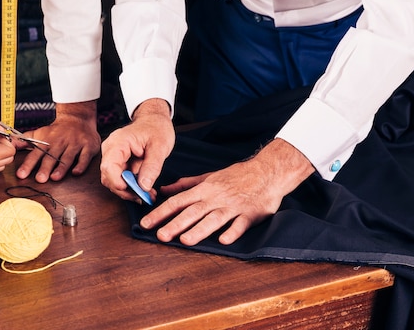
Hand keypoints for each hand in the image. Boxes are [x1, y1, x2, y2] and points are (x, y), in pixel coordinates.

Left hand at [15, 101, 100, 182]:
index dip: (28, 164)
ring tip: (55, 177)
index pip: (36, 153)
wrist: (78, 118)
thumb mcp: (40, 133)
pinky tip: (75, 172)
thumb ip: (24, 140)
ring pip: (68, 157)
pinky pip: (84, 157)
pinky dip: (81, 165)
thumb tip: (8, 144)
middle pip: (52, 156)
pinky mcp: (87, 147)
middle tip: (40, 179)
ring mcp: (75, 144)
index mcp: (47, 141)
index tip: (21, 174)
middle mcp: (60, 143)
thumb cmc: (57, 130)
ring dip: (61, 168)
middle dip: (45, 167)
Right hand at [100, 98, 174, 202]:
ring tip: (148, 194)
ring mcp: (113, 156)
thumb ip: (152, 167)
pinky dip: (131, 186)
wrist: (155, 120)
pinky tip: (144, 189)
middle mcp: (111, 150)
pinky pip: (120, 178)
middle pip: (109, 177)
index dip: (118, 182)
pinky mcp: (118, 162)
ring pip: (113, 181)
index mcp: (118, 142)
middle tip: (145, 197)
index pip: (109, 167)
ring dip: (129, 191)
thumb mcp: (160, 146)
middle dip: (126, 190)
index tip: (134, 192)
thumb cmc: (157, 128)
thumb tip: (143, 186)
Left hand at [140, 139, 314, 245]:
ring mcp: (233, 206)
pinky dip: (232, 231)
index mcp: (205, 189)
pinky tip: (223, 240)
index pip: (178, 201)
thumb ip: (186, 185)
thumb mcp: (209, 177)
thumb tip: (164, 189)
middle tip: (161, 236)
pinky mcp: (250, 213)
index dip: (161, 212)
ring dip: (200, 229)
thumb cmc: (237, 176)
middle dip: (176, 224)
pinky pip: (240, 224)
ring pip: (214, 219)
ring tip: (185, 241)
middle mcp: (216, 198)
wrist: (267, 171)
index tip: (146, 223)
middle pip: (193, 211)